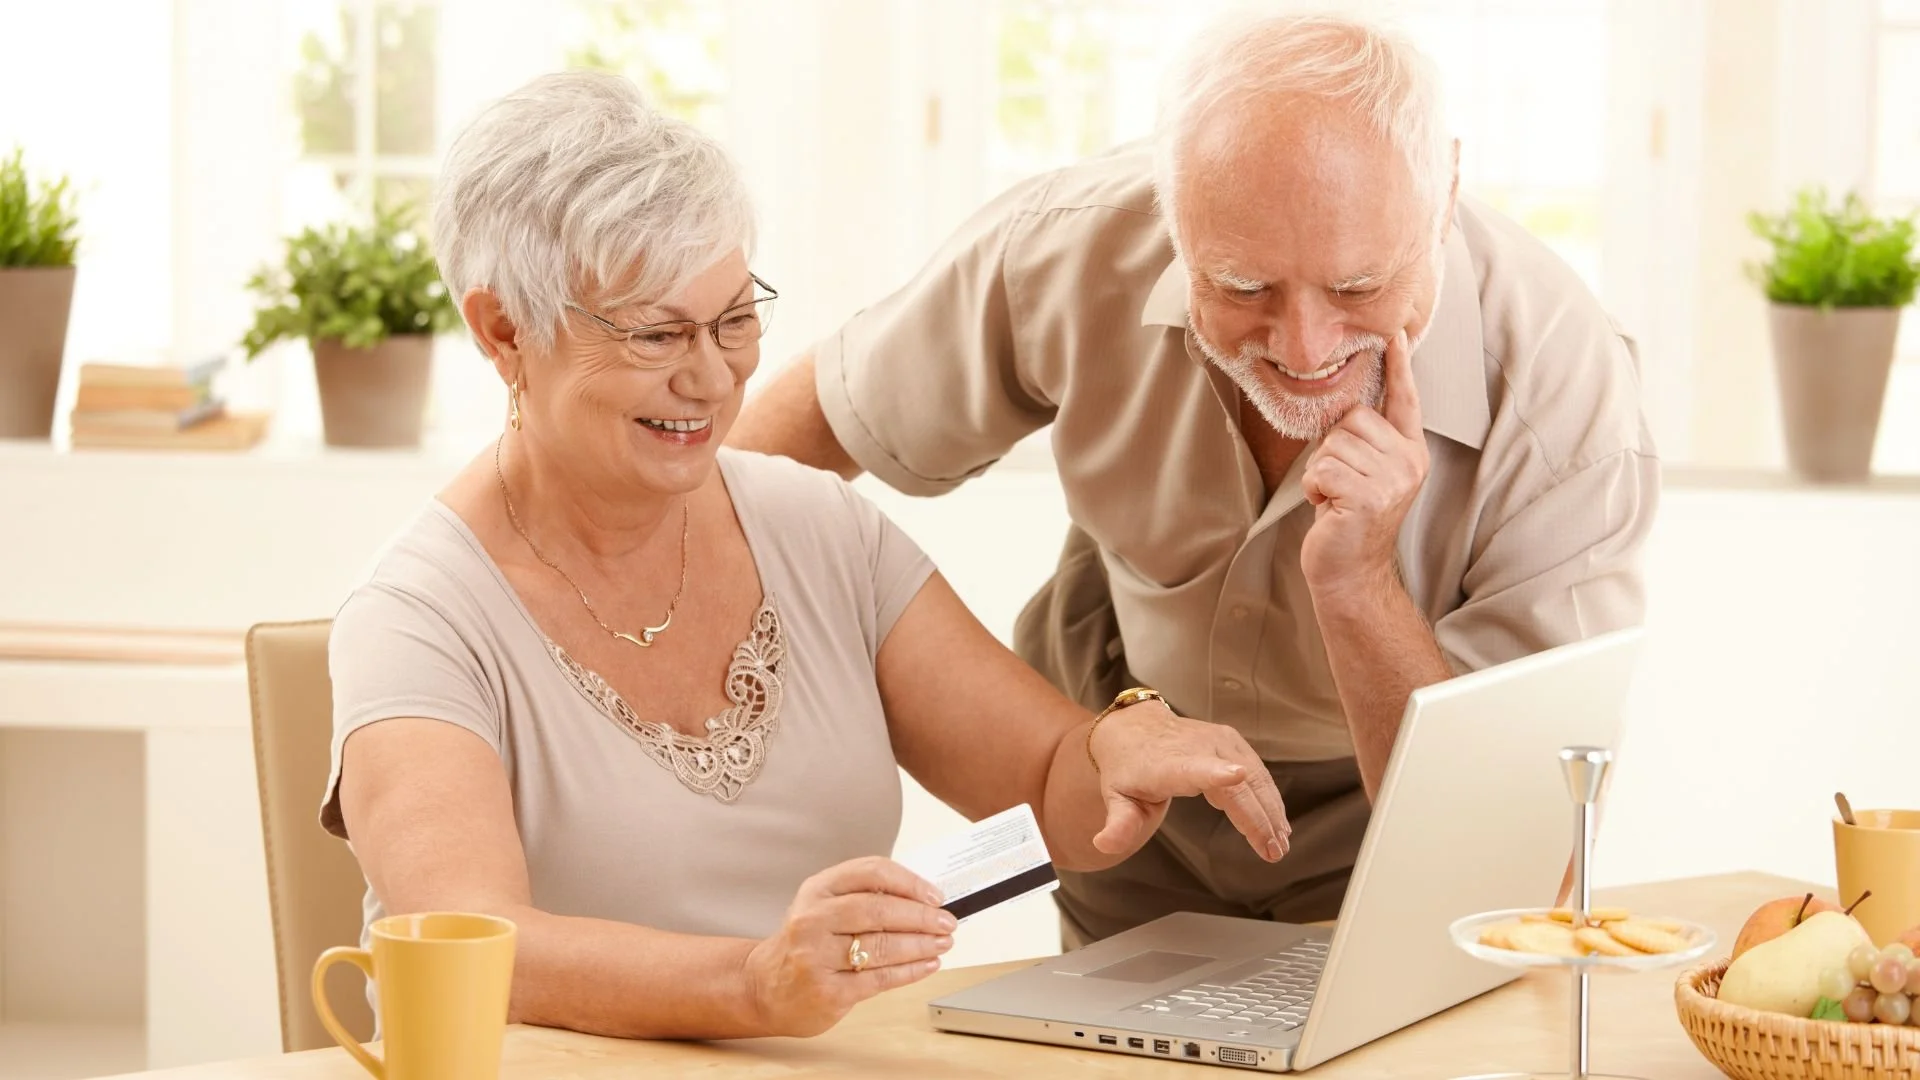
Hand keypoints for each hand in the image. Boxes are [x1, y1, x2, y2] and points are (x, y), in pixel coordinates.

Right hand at [743, 856, 956, 1036]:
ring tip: (942, 943)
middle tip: (946, 921)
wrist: (765, 987)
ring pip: (882, 945)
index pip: (871, 872)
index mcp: (817, 889)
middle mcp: (813, 919)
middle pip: (879, 910)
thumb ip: (866, 898)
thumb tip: (925, 899)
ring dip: (921, 944)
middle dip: (921, 916)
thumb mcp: (825, 908)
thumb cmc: (806, 943)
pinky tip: (927, 965)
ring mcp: (817, 956)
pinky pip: (879, 978)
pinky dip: (910, 971)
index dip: (909, 882)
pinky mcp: (828, 991)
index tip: (934, 894)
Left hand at [1088, 700, 1290, 862]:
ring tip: (1281, 845)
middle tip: (1273, 852)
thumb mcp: (1116, 798)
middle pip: (1236, 784)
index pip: (1192, 768)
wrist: (1134, 729)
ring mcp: (1218, 741)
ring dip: (1271, 812)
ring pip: (1255, 778)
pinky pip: (1259, 773)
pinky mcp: (1232, 742)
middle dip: (1258, 818)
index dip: (1214, 774)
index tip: (1236, 776)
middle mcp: (1197, 747)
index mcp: (1168, 764)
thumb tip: (1104, 844)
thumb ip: (1118, 824)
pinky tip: (1278, 824)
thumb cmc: (1128, 770)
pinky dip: (1271, 799)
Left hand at [1300, 330, 1429, 599]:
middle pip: (1353, 419)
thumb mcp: (1366, 473)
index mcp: (1410, 451)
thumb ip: (1366, 440)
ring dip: (1321, 472)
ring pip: (1333, 445)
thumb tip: (1349, 406)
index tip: (1393, 332)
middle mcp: (1409, 461)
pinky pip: (1322, 468)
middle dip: (1333, 449)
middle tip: (1343, 485)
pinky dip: (1314, 488)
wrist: (1350, 571)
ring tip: (1337, 499)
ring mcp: (1393, 480)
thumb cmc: (1349, 519)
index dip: (1398, 366)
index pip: (1405, 399)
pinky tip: (1329, 508)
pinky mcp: (1369, 497)